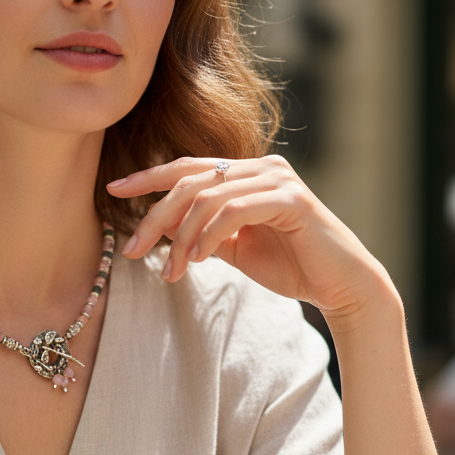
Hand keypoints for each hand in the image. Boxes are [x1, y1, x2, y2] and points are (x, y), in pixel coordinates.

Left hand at [107, 155, 394, 320]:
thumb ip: (204, 234)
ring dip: (181, 237)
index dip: (147, 177)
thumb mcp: (235, 250)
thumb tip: (164, 231)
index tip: (112, 191)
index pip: (187, 168)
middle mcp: (262, 167)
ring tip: (172, 271)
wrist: (341, 287)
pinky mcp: (291, 200)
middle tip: (132, 250)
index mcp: (246, 173)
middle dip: (154, 217)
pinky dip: (210, 235)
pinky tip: (198, 260)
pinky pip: (234, 210)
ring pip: (208, 196)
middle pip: (189, 181)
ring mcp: (278, 180)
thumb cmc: (291, 267)